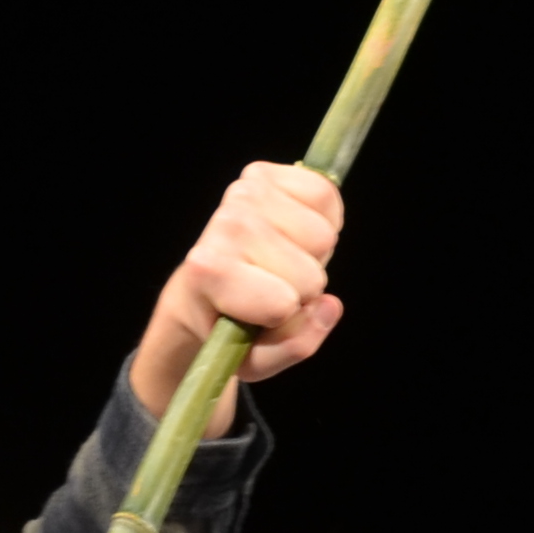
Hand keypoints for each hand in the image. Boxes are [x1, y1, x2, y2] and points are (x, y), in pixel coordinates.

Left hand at [128, 162, 345, 417]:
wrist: (204, 283)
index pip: (282, 303)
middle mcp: (224, 225)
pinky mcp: (263, 172)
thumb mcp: (254, 360)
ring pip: (324, 236)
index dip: (285, 317)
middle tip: (274, 284)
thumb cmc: (229, 323)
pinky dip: (325, 218)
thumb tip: (329, 305)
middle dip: (302, 287)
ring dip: (313, 254)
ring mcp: (243, 193)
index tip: (261, 315)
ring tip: (281, 260)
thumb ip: (295, 346)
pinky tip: (295, 231)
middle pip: (310, 273)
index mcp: (208, 271)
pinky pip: (326, 195)